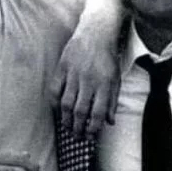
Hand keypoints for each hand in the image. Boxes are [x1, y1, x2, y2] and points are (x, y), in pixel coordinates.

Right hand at [50, 24, 120, 139]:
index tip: (91, 137)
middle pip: (81, 111)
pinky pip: (55, 89)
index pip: (98, 113)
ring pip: (67, 103)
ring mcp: (74, 74)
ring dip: (66, 119)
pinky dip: (55, 103)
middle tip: (77, 138)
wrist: (96, 33)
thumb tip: (110, 122)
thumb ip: (113, 101)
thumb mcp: (116, 78)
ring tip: (68, 128)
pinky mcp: (62, 67)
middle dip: (78, 128)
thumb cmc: (107, 58)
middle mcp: (89, 80)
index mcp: (105, 84)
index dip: (93, 128)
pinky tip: (58, 111)